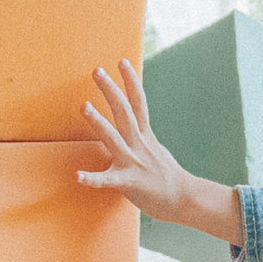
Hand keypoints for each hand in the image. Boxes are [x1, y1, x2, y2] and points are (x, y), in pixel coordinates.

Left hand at [77, 61, 244, 246]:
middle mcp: (139, 144)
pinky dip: (92, 178)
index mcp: (145, 136)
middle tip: (96, 71)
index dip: (131, 81)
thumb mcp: (156, 151)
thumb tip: (135, 129)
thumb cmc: (167, 178)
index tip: (122, 61)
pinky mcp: (129, 182)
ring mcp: (134, 162)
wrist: (185, 200)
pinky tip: (77, 176)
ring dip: (98, 122)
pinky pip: (108, 180)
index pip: (139, 102)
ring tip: (84, 106)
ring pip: (114, 138)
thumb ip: (142, 139)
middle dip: (111, 90)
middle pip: (125, 111)